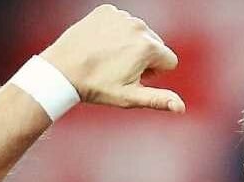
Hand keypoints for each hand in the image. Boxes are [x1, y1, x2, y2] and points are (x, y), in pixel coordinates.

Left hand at [41, 4, 183, 112]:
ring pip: (139, 33)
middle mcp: (138, 27)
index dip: (155, 74)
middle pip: (156, 45)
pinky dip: (116, 32)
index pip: (170, 61)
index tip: (134, 78)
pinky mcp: (106, 11)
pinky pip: (122, 22)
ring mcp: (121, 16)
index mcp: (148, 47)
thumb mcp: (130, 97)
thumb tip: (181, 107)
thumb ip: (159, 100)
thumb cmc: (97, 87)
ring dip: (130, 44)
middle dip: (145, 57)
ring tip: (109, 57)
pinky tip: (102, 44)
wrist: (62, 69)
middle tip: (120, 69)